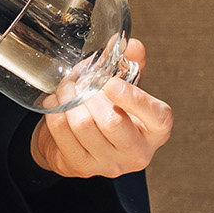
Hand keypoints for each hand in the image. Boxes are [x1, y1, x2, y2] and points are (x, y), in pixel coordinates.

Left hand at [29, 39, 171, 178]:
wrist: (80, 145)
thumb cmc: (110, 111)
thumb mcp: (124, 87)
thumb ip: (130, 64)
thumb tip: (131, 45)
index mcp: (156, 130)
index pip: (158, 117)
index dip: (135, 99)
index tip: (111, 83)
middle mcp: (137, 153)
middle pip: (112, 122)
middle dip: (91, 95)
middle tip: (80, 81)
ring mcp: (109, 164)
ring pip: (83, 126)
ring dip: (69, 99)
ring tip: (67, 89)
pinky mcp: (82, 167)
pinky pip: (63, 133)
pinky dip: (55, 112)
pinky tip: (57, 104)